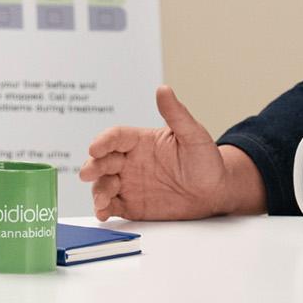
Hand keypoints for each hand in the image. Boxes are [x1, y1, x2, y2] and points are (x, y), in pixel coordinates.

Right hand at [80, 85, 233, 220]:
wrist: (214, 192)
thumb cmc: (205, 160)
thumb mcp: (193, 135)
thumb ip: (176, 114)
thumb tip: (163, 89)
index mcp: (141, 141)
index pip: (116, 137)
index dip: (103, 141)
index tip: (95, 148)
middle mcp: (130, 161)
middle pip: (103, 161)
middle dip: (93, 166)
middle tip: (87, 173)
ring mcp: (129, 183)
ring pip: (103, 184)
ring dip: (97, 191)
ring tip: (102, 200)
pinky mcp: (132, 205)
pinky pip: (112, 206)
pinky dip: (103, 210)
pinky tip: (102, 213)